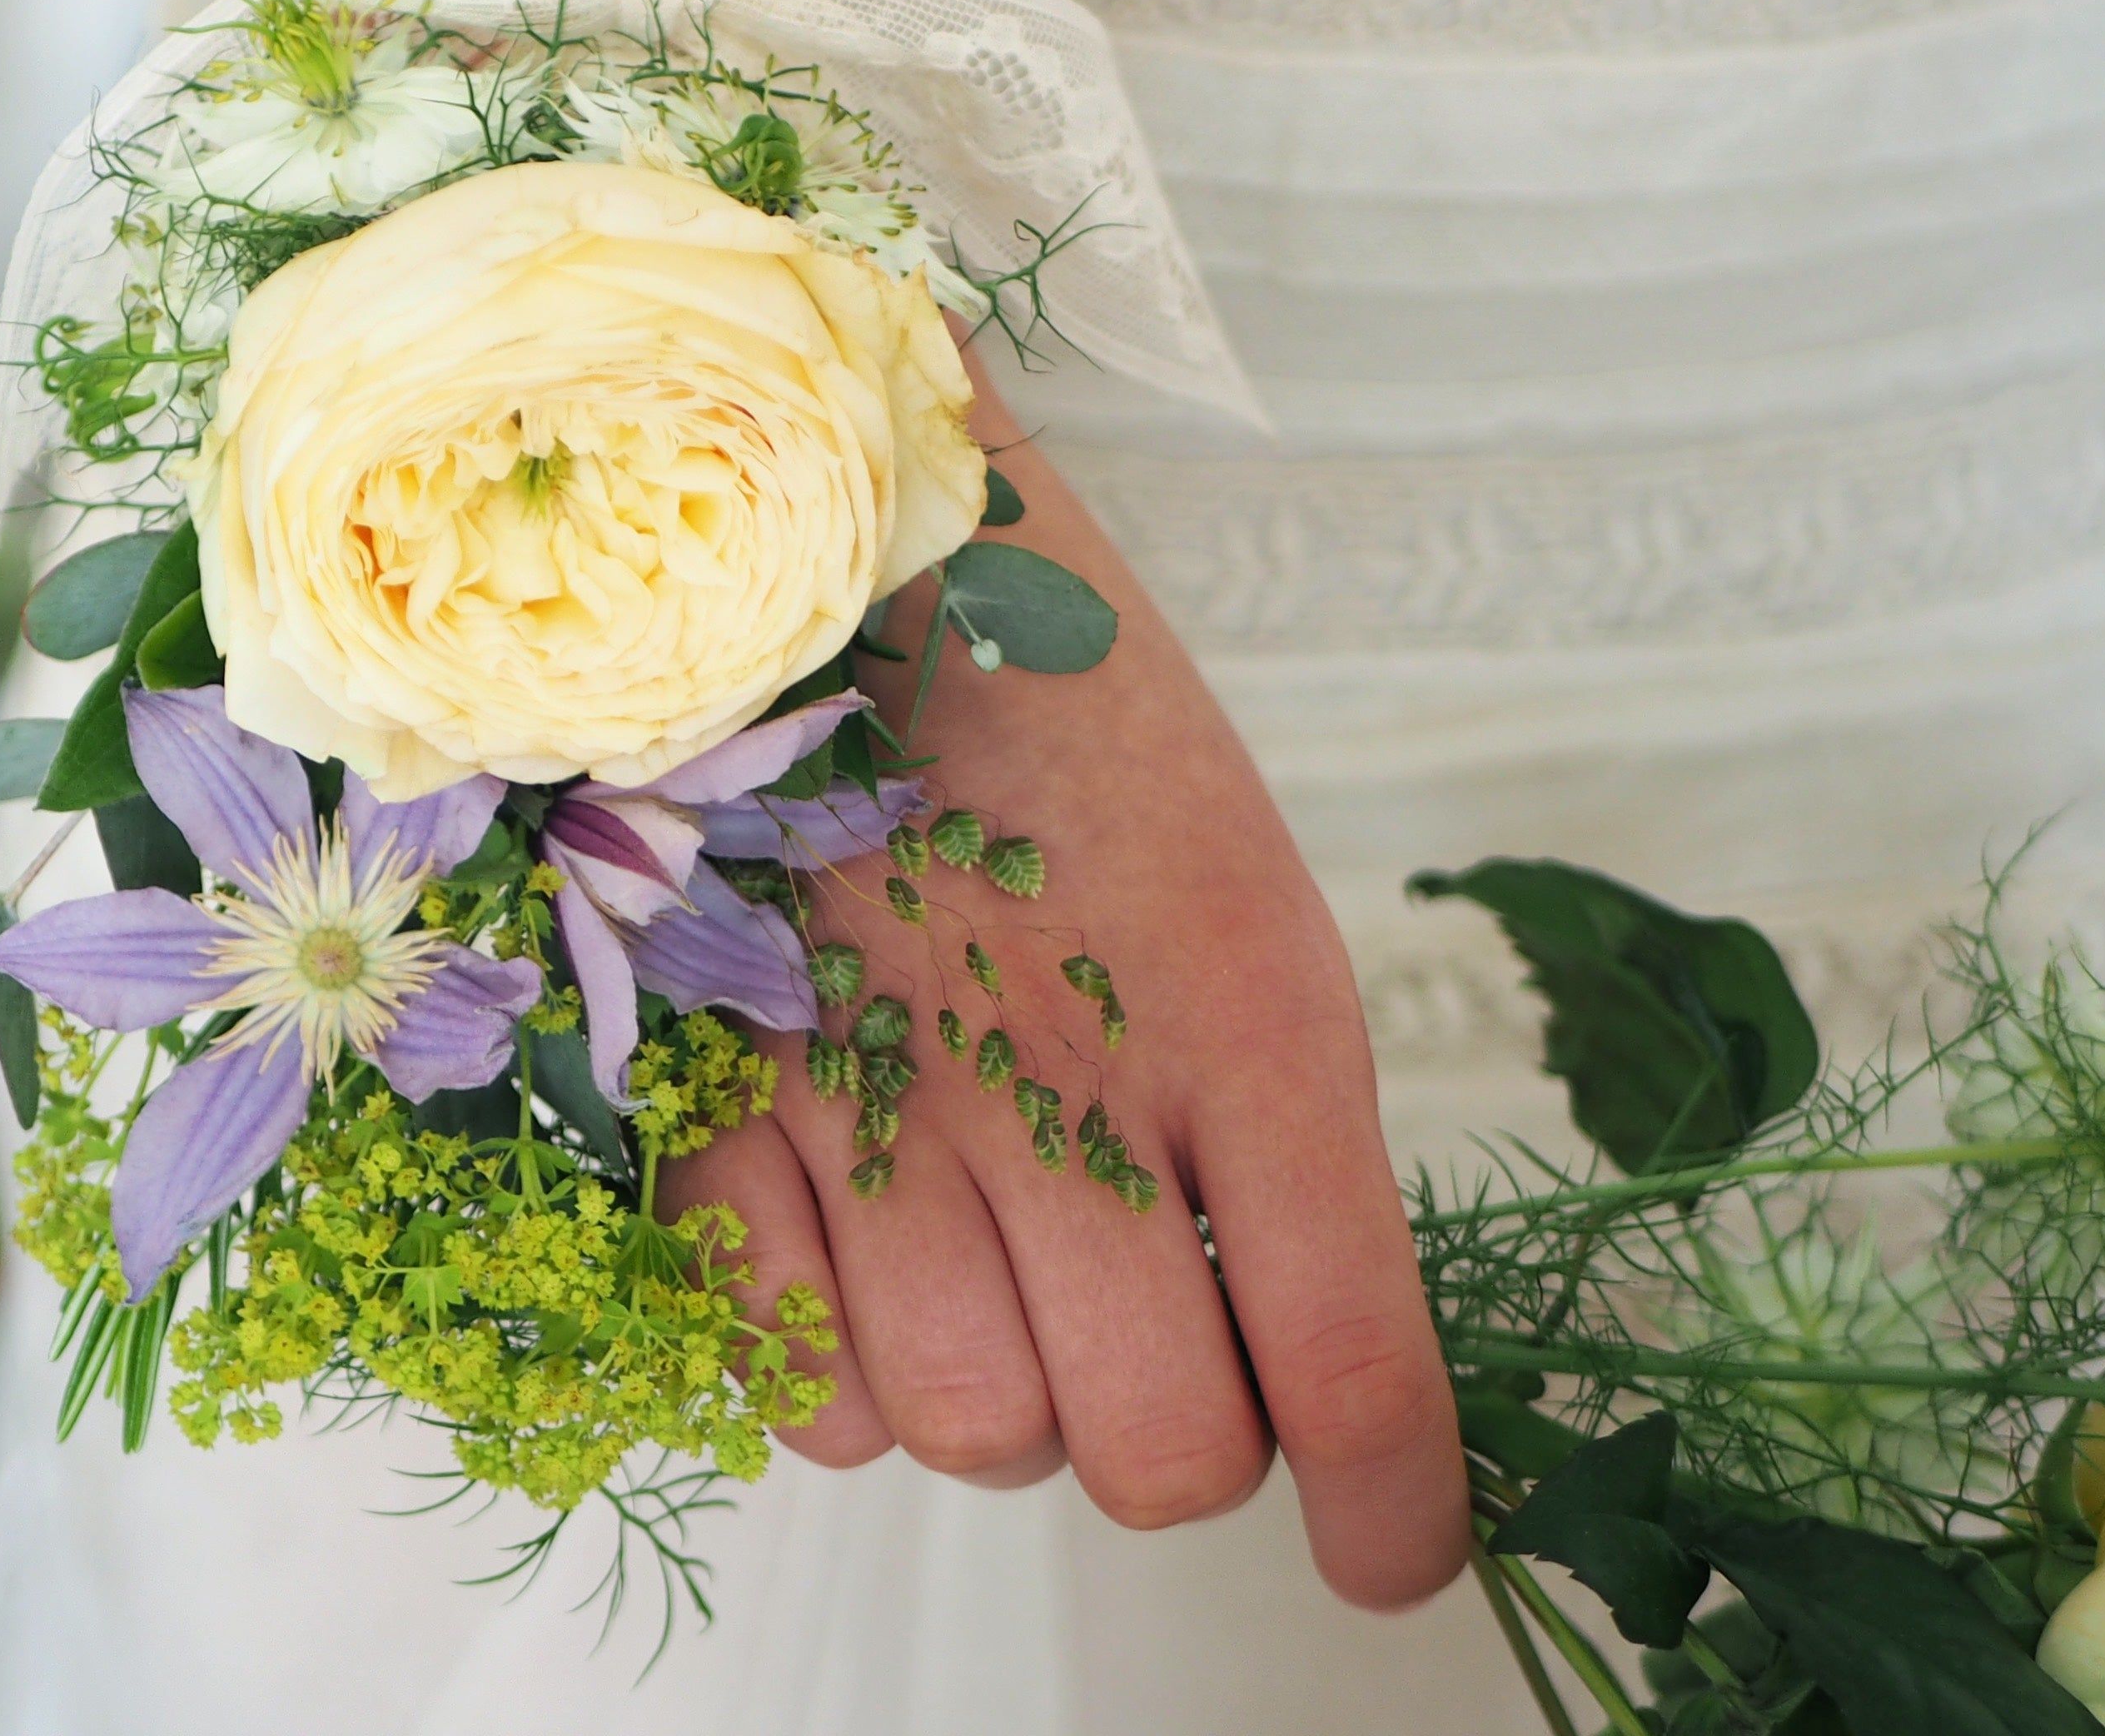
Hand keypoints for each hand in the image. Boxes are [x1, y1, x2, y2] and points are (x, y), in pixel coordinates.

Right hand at [663, 361, 1474, 1612]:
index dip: (1395, 1513)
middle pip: (1154, 1452)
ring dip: (1005, 1397)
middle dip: (1177, 1443)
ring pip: (970, 1435)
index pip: (1350, 1365)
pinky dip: (843, 1363)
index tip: (1390, 1557)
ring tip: (994, 1266)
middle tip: (1159, 1346)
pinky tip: (864, 1246)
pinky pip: (796, 1379)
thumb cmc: (1068, 723)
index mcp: (1245, 1013)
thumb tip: (1288, 1371)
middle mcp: (1062, 1081)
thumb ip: (1269, 1138)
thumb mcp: (1240, 906)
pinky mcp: (709, 1104)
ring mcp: (871, 1101)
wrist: (829, 547)